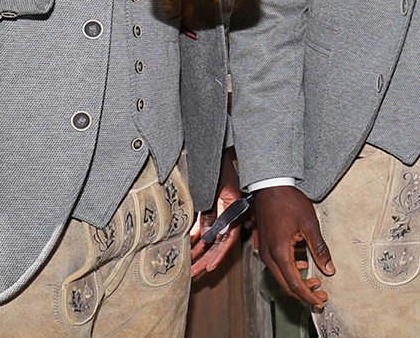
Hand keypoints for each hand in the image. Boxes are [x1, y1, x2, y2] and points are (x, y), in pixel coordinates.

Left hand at [189, 148, 243, 276]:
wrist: (212, 147)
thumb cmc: (216, 164)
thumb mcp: (215, 188)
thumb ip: (212, 211)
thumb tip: (206, 235)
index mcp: (234, 207)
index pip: (229, 237)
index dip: (220, 253)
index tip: (211, 266)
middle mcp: (227, 211)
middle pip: (217, 240)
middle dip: (206, 257)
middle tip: (194, 272)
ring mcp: (217, 208)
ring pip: (208, 235)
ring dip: (198, 249)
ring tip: (188, 264)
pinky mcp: (207, 205)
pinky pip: (201, 225)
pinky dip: (194, 236)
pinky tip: (185, 245)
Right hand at [252, 185, 332, 306]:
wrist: (270, 187)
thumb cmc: (289, 202)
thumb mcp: (310, 224)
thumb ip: (320, 249)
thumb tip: (329, 269)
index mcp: (280, 252)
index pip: (295, 284)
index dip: (308, 296)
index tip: (320, 301)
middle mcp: (269, 256)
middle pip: (286, 285)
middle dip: (304, 293)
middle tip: (321, 296)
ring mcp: (265, 252)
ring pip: (281, 278)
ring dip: (298, 283)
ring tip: (316, 281)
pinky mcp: (265, 247)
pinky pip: (277, 267)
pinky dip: (290, 272)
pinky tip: (303, 265)